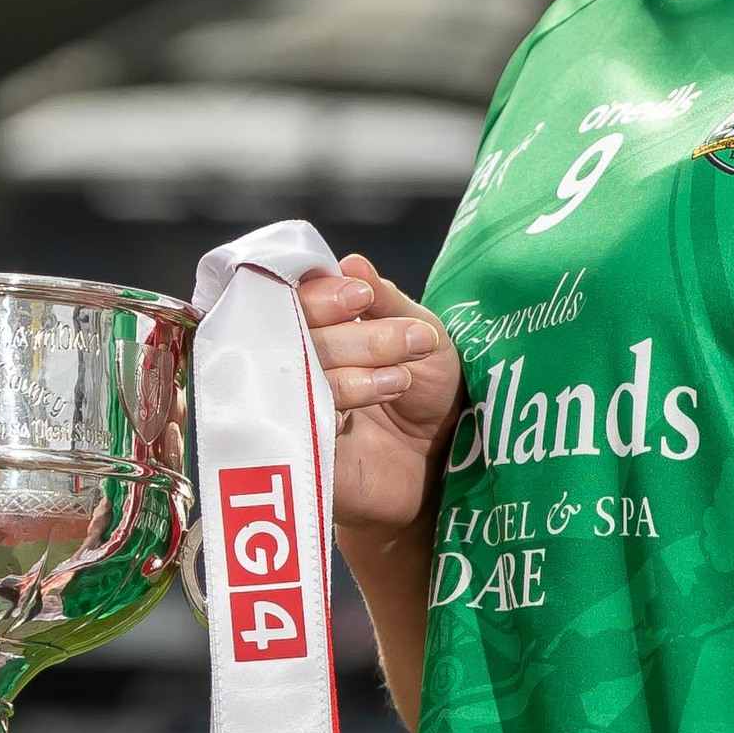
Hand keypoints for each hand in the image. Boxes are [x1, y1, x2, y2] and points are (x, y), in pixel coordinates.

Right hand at [299, 256, 459, 537]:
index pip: (291, 302)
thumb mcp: (422, 335)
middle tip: (410, 341)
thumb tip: (351, 262)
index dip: (317, 295)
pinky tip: (370, 406)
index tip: (359, 296)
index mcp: (315, 330)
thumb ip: (387, 302)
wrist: (443, 470)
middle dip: (352, 336)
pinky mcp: (298, 456)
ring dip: (352, 371)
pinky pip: (297, 426)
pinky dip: (333, 410)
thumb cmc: (430, 396)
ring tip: (401, 380)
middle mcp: (292, 367)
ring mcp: (290, 411)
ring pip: (298, 379)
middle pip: (292, 339)